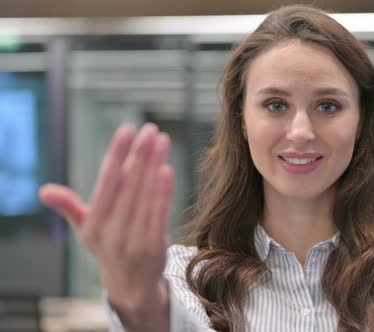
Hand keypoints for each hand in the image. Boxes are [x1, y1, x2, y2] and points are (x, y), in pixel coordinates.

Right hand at [38, 123, 174, 319]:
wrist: (131, 285)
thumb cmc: (109, 245)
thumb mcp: (87, 228)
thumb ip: (70, 206)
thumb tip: (44, 191)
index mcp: (92, 225)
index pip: (106, 183)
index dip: (117, 155)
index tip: (126, 130)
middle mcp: (110, 233)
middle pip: (128, 186)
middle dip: (140, 155)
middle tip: (150, 129)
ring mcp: (133, 241)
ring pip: (145, 196)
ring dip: (155, 165)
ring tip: (162, 141)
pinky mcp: (154, 247)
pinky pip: (159, 214)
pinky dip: (163, 192)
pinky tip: (166, 169)